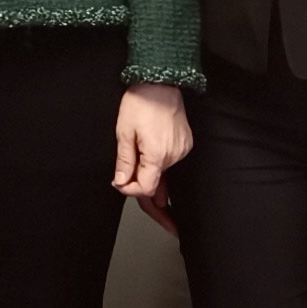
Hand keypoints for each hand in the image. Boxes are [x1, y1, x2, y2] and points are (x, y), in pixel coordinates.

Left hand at [113, 82, 191, 201]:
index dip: (131, 191)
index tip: (120, 185)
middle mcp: (174, 155)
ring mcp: (182, 150)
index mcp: (157, 155)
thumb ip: (124, 161)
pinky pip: (171, 161)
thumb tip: (121, 182)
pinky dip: (161, 166)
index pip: (146, 189)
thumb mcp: (124, 132)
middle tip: (167, 226)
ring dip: (154, 179)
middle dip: (156, 203)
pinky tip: (153, 165)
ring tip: (148, 192)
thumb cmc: (141, 102)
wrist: (161, 81)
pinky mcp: (186, 144)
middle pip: (159, 185)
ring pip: (165, 173)